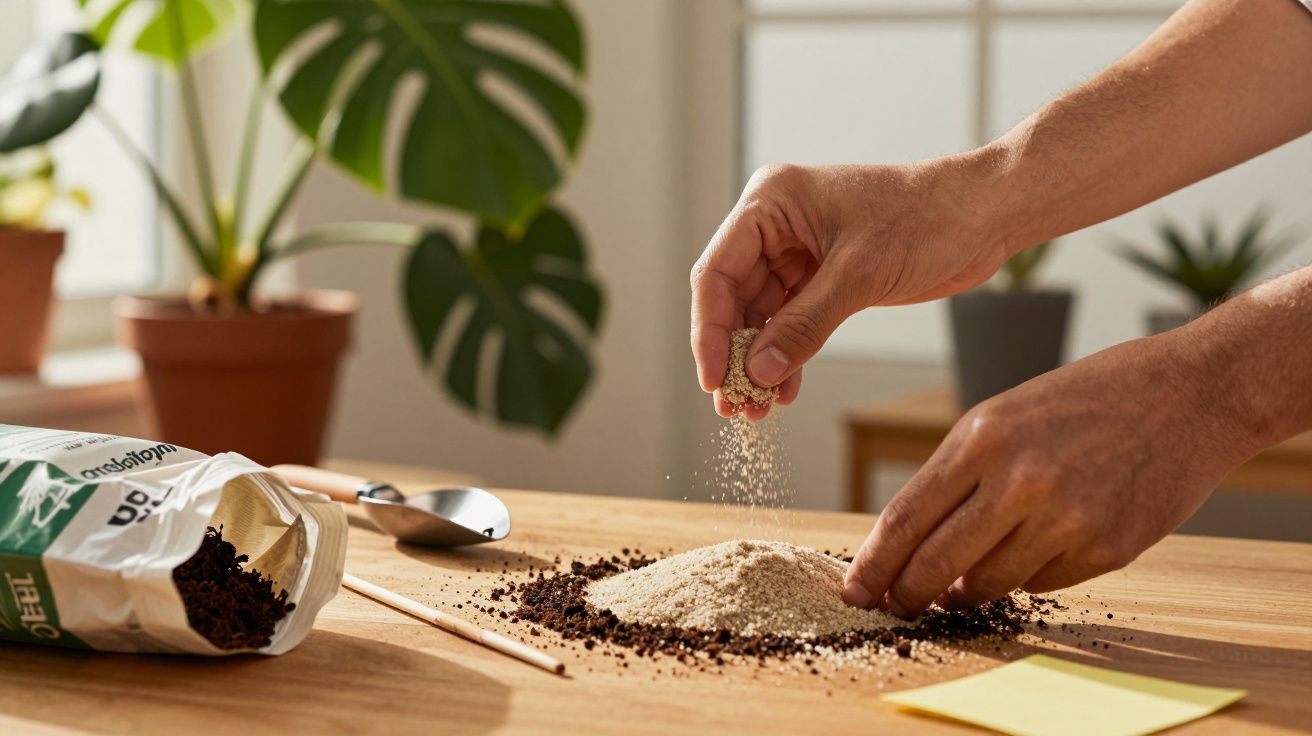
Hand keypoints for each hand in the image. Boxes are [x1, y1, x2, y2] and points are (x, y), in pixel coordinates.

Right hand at [690, 159, 1008, 417]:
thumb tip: (759, 373)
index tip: (713, 379)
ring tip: (758, 408)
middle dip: (734, 354)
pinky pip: (792, 322)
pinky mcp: (823, 276)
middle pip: (733, 298)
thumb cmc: (927, 218)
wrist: (985, 213)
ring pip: (761, 316)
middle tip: (734, 405)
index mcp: (771, 202)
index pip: (717, 272)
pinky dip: (788, 356)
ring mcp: (798, 252)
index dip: (709, 331)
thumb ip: (804, 325)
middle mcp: (776, 225)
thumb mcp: (859, 275)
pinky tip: (785, 390)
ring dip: (760, 362)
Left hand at [841, 329, 1259, 616]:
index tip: (855, 589)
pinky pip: (1042, 584)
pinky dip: (1026, 578)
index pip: (908, 517)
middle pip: (937, 562)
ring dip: (968, 591)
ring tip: (963, 584)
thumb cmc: (1087, 399)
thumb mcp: (1005, 416)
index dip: (875, 562)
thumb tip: (914, 542)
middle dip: (908, 592)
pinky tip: (1033, 553)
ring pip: (989, 583)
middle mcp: (1020, 480)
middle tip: (896, 604)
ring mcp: (1066, 519)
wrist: (1189, 393)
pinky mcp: (1106, 549)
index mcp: (983, 438)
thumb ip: (959, 476)